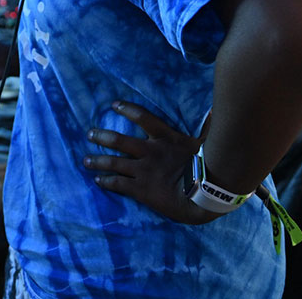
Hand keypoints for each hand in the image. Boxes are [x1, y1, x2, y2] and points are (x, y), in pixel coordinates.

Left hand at [84, 100, 219, 224]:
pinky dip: (106, 181)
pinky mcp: (140, 189)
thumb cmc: (210, 169)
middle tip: (89, 134)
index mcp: (166, 138)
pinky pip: (118, 184)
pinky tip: (97, 180)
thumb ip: (206, 129)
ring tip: (85, 160)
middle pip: (119, 140)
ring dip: (98, 161)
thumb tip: (215, 113)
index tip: (113, 104)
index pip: (143, 117)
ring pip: (114, 162)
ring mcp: (143, 170)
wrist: (204, 196)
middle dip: (102, 137)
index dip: (127, 109)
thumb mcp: (207, 144)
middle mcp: (150, 152)